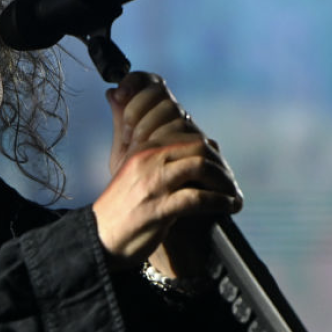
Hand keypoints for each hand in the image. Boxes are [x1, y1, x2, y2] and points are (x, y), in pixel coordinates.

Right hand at [91, 72, 241, 272]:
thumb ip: (124, 129)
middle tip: (229, 181)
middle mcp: (147, 160)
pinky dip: (219, 202)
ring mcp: (152, 183)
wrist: (100, 239)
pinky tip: (228, 207)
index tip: (217, 163)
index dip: (208, 146)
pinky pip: (196, 198)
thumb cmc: (117, 204)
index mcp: (141, 147)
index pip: (182, 128)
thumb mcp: (119, 161)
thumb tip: (114, 92)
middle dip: (220, 164)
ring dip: (224, 182)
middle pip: (197, 145)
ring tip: (232, 194)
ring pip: (199, 166)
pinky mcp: (158, 209)